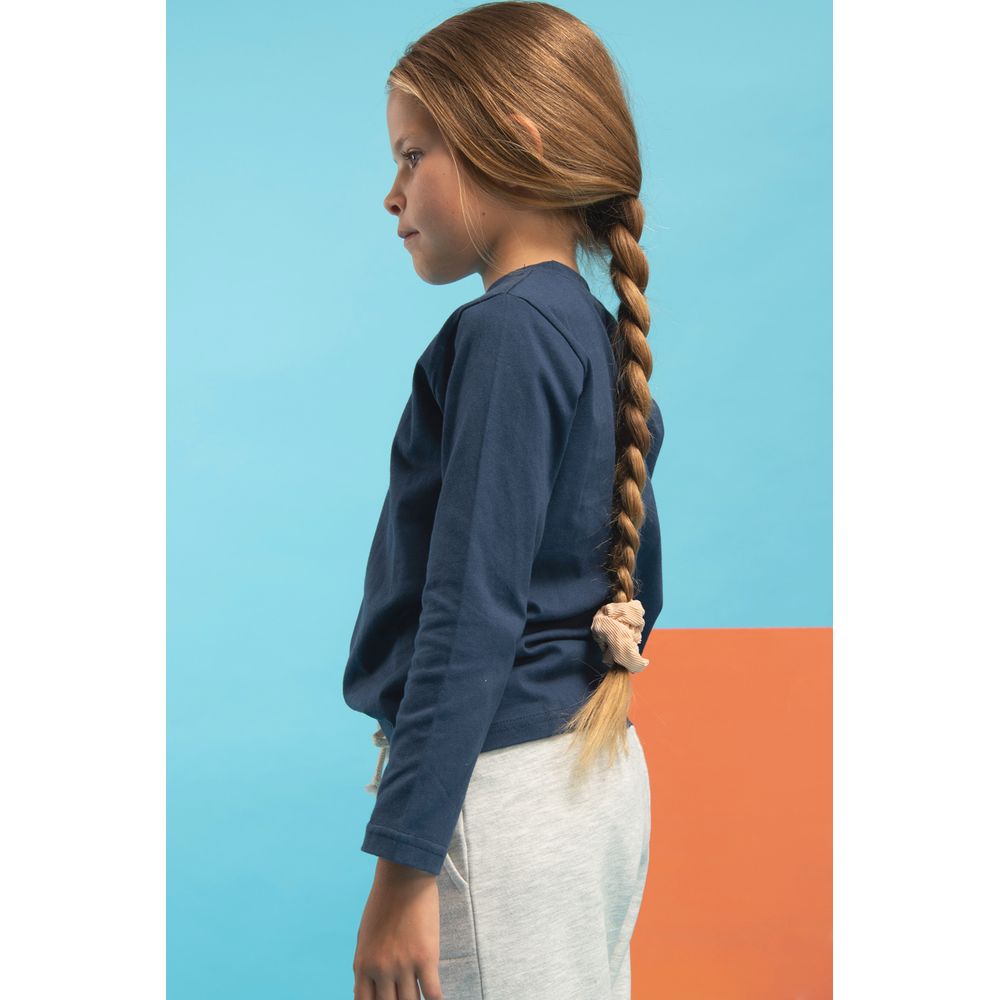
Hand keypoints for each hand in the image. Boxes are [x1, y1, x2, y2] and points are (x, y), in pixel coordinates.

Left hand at [353, 857, 443, 999]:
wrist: (403, 875)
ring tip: (421, 997)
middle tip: (406, 998)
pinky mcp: (426, 958)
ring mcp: (403, 965)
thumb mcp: (365, 936)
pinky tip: (437, 999)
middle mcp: (381, 970)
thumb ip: (366, 965)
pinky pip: (433, 993)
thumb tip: (365, 991)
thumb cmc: (384, 902)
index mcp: (363, 965)